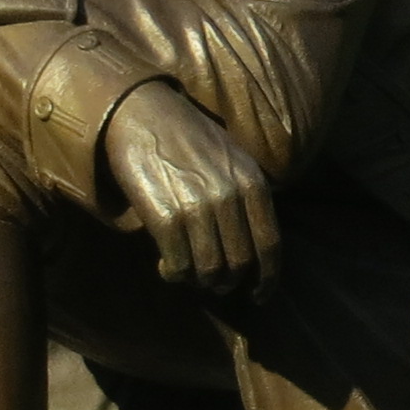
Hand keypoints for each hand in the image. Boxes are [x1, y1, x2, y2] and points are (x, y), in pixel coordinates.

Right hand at [106, 80, 279, 297]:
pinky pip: (179, 264)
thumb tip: (252, 247)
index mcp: (253, 183)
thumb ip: (247, 196)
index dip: (267, 279)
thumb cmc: (186, 137)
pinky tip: (166, 265)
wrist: (140, 112)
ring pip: (210, 270)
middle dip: (227, 283)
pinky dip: (174, 273)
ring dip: (198, 280)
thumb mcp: (232, 158)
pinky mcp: (165, 216)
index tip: (259, 296)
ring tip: (186, 272)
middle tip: (212, 284)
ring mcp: (198, 207)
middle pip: (239, 264)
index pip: (270, 246)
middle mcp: (230, 197)